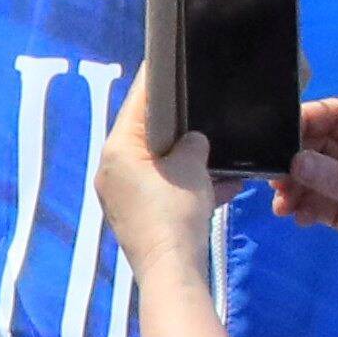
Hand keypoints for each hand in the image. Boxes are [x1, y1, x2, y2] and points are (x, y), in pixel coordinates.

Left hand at [91, 82, 224, 289]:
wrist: (172, 271)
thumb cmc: (175, 212)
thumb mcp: (191, 169)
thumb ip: (192, 145)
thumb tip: (194, 142)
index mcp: (117, 151)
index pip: (136, 105)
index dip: (156, 84)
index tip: (171, 65)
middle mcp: (112, 170)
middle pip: (148, 137)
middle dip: (179, 129)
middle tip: (203, 110)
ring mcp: (124, 196)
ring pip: (161, 167)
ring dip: (191, 162)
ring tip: (220, 152)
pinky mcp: (140, 217)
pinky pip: (167, 191)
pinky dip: (191, 186)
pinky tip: (225, 185)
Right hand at [272, 96, 337, 295]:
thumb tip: (294, 162)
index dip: (312, 118)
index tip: (281, 131)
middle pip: (322, 144)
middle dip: (297, 158)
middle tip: (274, 175)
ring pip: (315, 173)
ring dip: (296, 186)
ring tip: (283, 204)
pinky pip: (317, 200)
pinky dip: (304, 206)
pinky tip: (298, 218)